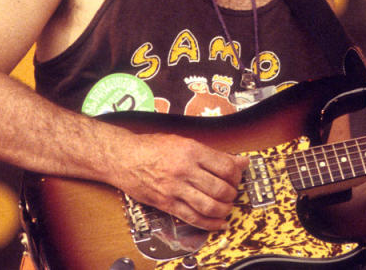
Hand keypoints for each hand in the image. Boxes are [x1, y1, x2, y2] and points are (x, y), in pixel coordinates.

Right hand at [112, 132, 249, 230]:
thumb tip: (242, 161)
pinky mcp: (166, 204)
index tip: (237, 177)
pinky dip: (209, 223)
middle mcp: (184, 170)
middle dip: (232, 194)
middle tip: (232, 193)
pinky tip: (218, 223)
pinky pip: (192, 218)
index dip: (237, 175)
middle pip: (220, 188)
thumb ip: (214, 154)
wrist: (123, 158)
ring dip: (224, 210)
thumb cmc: (153, 147)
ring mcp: (174, 188)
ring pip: (209, 206)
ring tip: (226, 207)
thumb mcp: (184, 142)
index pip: (226, 167)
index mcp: (191, 151)